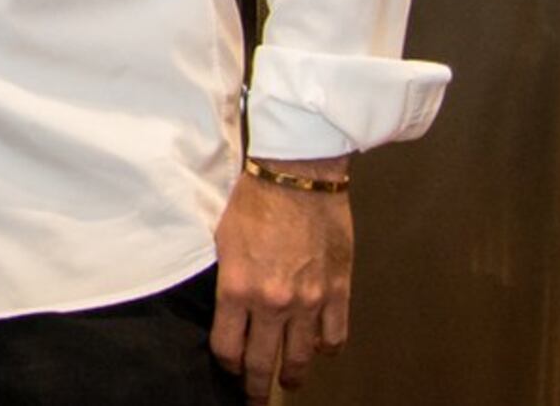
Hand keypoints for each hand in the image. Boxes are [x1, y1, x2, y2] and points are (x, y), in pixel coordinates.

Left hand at [212, 172, 352, 398]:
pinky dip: (326, 349)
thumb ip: (228, 281)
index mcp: (236, 289)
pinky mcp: (337, 292)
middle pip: (262, 363)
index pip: (228, 347)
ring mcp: (308, 302)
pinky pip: (334, 338)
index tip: (229, 368)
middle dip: (256, 387)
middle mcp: (272, 303)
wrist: (297, 176)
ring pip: (300, 358)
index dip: (227, 364)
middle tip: (256, 398)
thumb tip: (230, 309)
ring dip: (293, 375)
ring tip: (289, 381)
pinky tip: (319, 350)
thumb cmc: (254, 200)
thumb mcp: (222, 240)